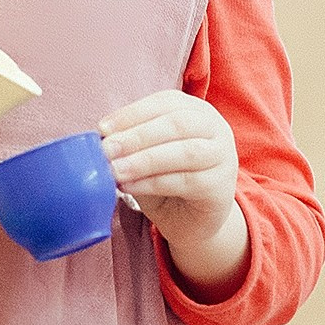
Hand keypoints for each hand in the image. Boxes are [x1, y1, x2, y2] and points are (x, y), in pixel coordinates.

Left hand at [100, 91, 241, 253]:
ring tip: (115, 171)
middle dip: (137, 136)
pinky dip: (153, 183)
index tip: (102, 128)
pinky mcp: (220, 186)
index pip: (165, 102)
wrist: (193, 222)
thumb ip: (131, 144)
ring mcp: (222, 156)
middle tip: (107, 150)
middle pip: (176, 124)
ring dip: (144, 160)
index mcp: (195, 110)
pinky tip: (130, 187)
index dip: (132, 113)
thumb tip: (102, 139)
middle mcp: (214, 128)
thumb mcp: (146, 156)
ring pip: (185, 152)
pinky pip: (186, 181)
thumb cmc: (167, 182)